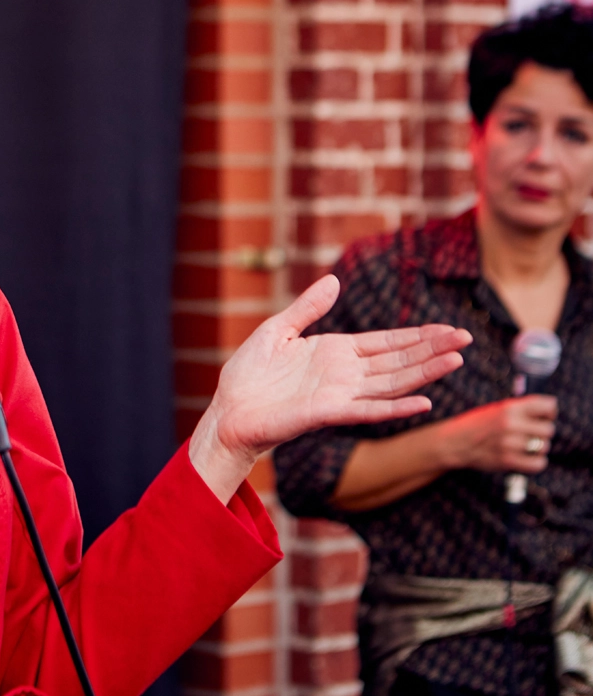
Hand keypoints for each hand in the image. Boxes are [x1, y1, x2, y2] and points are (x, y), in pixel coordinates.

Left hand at [188, 275, 470, 503]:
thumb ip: (308, 308)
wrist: (229, 409)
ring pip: (392, 383)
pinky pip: (369, 410)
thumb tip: (334, 281)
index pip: (387, 342)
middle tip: (466, 338)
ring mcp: (341, 394)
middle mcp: (346, 374)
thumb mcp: (278, 329)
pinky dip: (397, 408)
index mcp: (337, 353)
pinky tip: (424, 403)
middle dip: (432, 349)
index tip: (448, 329)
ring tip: (456, 361)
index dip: (417, 335)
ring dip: (424, 373)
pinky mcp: (329, 413)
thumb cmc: (249, 373)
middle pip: (398, 360)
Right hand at [438, 395, 556, 475]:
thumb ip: (519, 409)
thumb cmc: (476, 424)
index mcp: (509, 407)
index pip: (547, 406)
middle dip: (543, 431)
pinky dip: (537, 462)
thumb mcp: (496, 409)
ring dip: (539, 447)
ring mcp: (509, 443)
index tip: (545, 416)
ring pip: (544, 446)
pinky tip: (529, 458)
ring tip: (527, 446)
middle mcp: (511, 424)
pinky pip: (538, 464)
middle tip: (533, 433)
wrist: (454, 442)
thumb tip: (548, 411)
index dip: (549, 411)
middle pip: (548, 429)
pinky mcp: (507, 461)